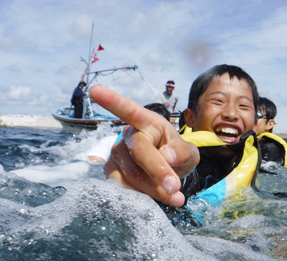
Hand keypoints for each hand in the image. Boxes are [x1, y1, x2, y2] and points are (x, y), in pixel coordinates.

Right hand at [89, 85, 198, 206]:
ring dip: (155, 189)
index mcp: (147, 122)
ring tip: (174, 196)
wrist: (169, 174)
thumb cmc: (177, 156)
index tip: (95, 90)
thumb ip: (182, 152)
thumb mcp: (188, 153)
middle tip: (175, 188)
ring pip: (133, 174)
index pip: (129, 109)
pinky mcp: (112, 174)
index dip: (112, 100)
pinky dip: (142, 197)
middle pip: (139, 151)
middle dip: (158, 170)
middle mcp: (128, 136)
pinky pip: (124, 188)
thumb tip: (167, 156)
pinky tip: (156, 199)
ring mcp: (117, 156)